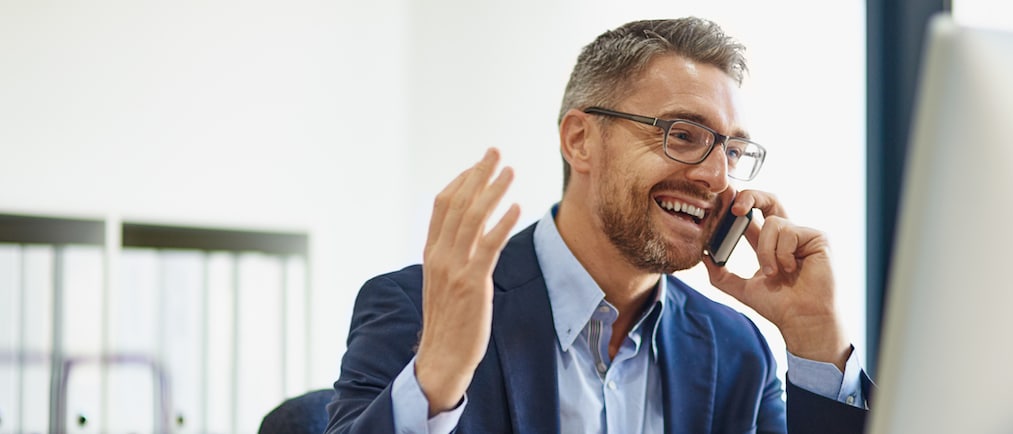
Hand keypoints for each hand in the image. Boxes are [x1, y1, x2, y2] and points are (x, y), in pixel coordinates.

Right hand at [415, 148, 520, 414]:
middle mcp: (440, 256)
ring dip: (493, 191)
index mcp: (431, 252)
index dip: (461, 180)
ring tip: (510, 171)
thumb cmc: (448, 322)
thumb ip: (452, 256)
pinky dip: (501, 223)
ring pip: (472, 219)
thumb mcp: (443, 282)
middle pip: (458, 204)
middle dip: (478, 174)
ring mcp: (455, 269)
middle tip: (495, 152)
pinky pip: (488, 246)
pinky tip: (516, 207)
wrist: (441, 357)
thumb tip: (468, 234)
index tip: (478, 164)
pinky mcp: (473, 283)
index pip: (442, 205)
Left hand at [704, 190, 849, 370]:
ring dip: (766, 252)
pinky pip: (788, 232)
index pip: (751, 215)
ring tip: (774, 274)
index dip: (736, 205)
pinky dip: (782, 254)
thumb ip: (721, 273)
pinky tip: (792, 270)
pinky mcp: (817, 237)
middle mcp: (787, 234)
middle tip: (734, 208)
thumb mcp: (742, 288)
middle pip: (768, 200)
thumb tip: (702, 256)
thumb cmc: (779, 306)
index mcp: (769, 243)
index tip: (719, 201)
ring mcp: (803, 234)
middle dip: (750, 196)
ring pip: (772, 223)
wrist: (802, 319)